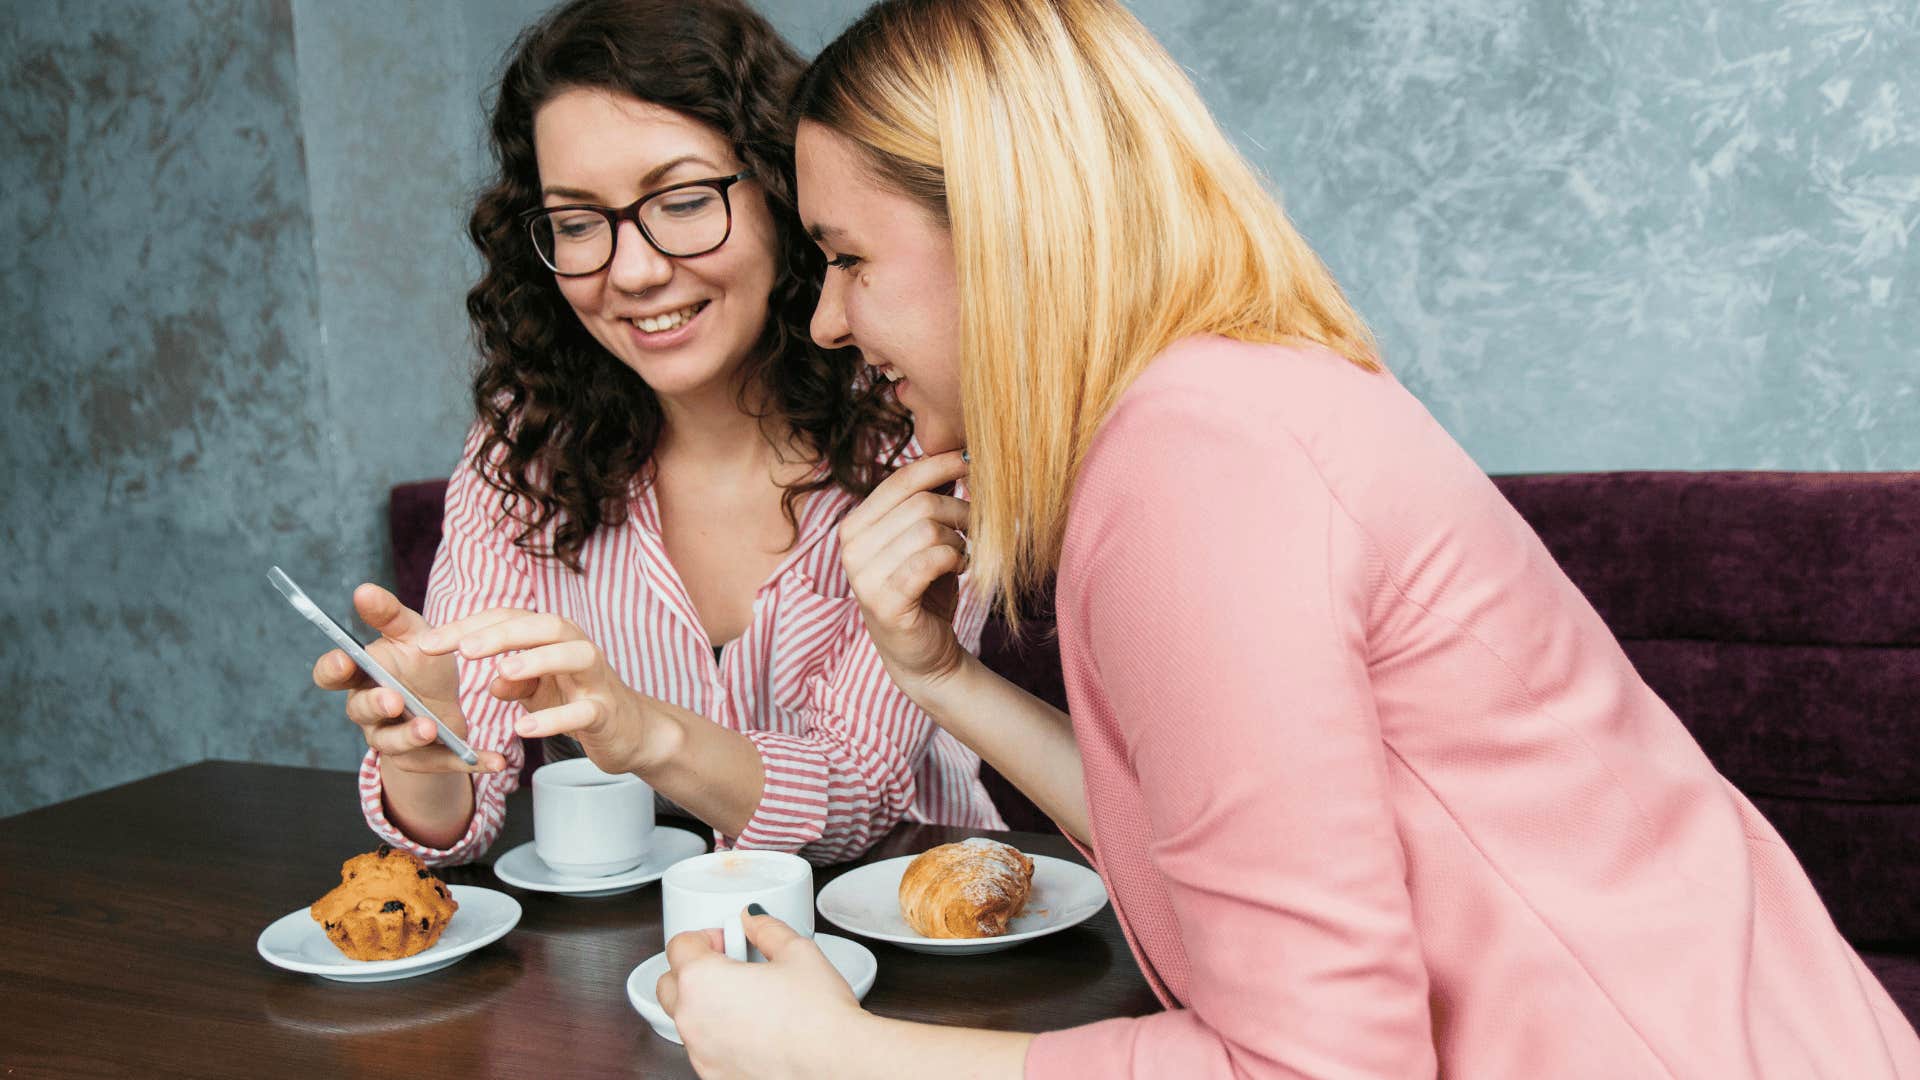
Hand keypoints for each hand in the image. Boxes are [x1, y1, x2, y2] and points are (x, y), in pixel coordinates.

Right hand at [312, 584, 505, 773]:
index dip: (333, 669)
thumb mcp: (411, 633)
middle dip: (376, 705)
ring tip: (430, 728)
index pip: (331, 674)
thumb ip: (388, 615)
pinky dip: (468, 761)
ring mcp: (392, 737)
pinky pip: (441, 763)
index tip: (344, 661)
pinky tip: (495, 760)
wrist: (445, 700)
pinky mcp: (422, 759)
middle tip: (395, 699)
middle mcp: (369, 710)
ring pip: (392, 742)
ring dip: (410, 736)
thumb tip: (363, 589)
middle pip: (361, 711)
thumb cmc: (420, 661)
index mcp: (362, 675)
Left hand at [417, 610, 667, 774]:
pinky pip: (583, 711)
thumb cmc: (577, 700)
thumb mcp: (538, 690)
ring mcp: (596, 678)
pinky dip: (553, 719)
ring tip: (501, 672)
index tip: (427, 645)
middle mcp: (578, 647)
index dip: (467, 628)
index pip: (508, 619)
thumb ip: (513, 681)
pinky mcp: (607, 712)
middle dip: (502, 633)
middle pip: (543, 625)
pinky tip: (523, 729)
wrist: (628, 731)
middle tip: (463, 650)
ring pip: (574, 655)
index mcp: (553, 638)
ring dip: (537, 660)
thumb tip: (491, 680)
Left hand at [658, 910, 865, 1078]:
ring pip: (686, 1018)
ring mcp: (701, 1052)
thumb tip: (755, 921)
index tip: (728, 939)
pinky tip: (754, 1028)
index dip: (707, 935)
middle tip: (729, 965)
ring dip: (706, 1003)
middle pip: (670, 983)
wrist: (836, 1064)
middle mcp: (692, 1019)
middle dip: (694, 969)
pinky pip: (705, 1047)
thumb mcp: (797, 951)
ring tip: (748, 998)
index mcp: (702, 981)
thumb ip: (766, 928)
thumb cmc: (818, 1016)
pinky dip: (719, 1035)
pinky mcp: (715, 1076)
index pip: (679, 945)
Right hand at [838, 451, 971, 698]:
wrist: (922, 653)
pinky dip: (955, 559)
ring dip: (959, 540)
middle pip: (920, 503)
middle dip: (959, 510)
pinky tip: (960, 568)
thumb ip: (927, 501)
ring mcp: (863, 576)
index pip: (900, 480)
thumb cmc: (925, 590)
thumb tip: (954, 454)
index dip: (938, 464)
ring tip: (964, 554)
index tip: (969, 460)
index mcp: (855, 525)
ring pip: (928, 530)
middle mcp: (851, 547)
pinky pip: (930, 560)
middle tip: (976, 527)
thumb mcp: (922, 539)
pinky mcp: (884, 602)